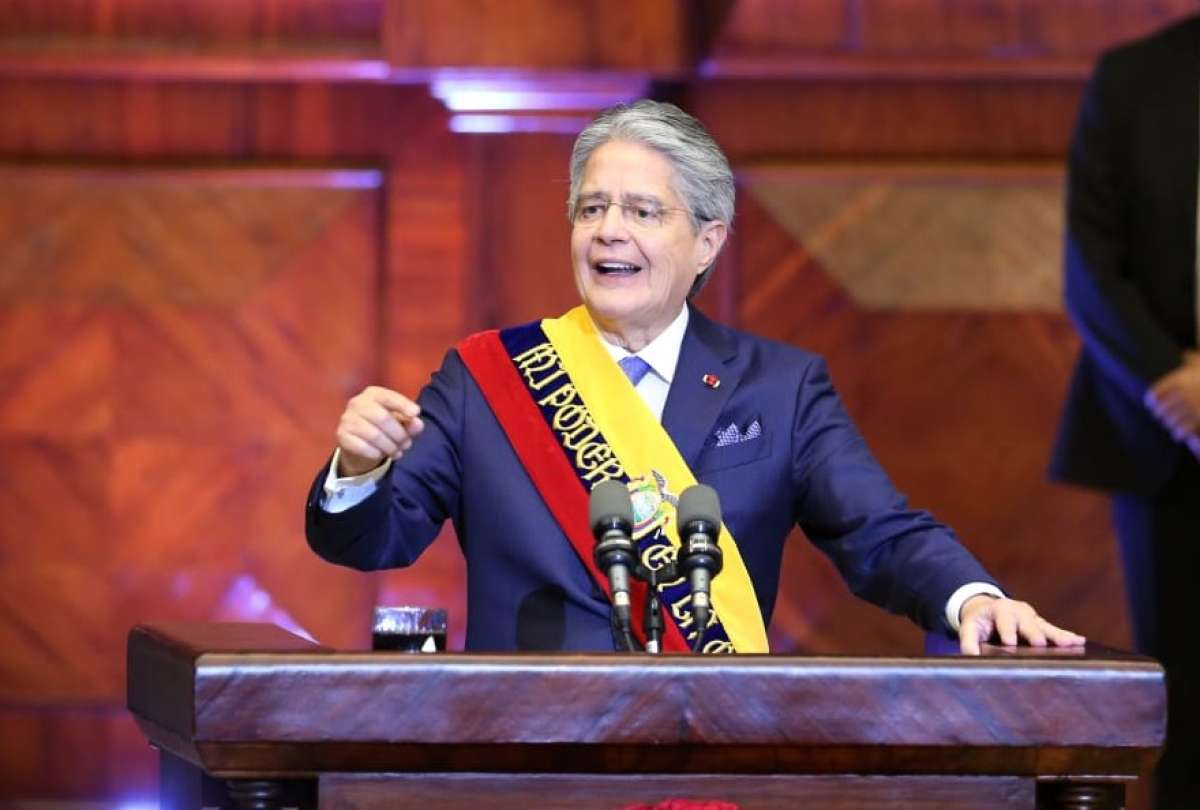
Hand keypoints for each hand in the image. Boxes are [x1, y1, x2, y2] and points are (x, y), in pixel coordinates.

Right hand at [335, 386, 424, 475]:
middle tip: (407, 444)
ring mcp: (347, 418)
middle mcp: (357, 402)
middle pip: (383, 418)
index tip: (415, 413)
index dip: (403, 404)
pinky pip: (362, 447)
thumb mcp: (399, 422)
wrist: (359, 442)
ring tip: (397, 452)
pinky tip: (381, 455)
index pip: (389, 397)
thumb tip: (418, 424)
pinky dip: (376, 453)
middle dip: (399, 434)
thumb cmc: (383, 427)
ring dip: (390, 447)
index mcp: (373, 394)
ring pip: (374, 435)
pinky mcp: (341, 435)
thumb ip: (410, 422)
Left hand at [958, 596, 1085, 655]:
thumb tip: (970, 657)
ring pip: (1046, 627)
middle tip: (1040, 643)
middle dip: (1034, 633)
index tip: (1010, 642)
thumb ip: (968, 642)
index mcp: (999, 610)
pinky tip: (1079, 641)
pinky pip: (1054, 630)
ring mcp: (1032, 618)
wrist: (988, 608)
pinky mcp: (1040, 624)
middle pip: (1028, 623)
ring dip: (1058, 636)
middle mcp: (1018, 611)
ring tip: (1071, 643)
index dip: (1007, 631)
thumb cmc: (979, 621)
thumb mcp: (969, 628)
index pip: (1003, 621)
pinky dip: (1066, 636)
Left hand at [1145, 357, 1199, 454]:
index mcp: (1180, 379)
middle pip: (1162, 408)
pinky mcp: (1199, 418)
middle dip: (1159, 413)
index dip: (1151, 400)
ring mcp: (1192, 406)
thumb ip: (1194, 360)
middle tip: (1159, 416)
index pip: (1157, 392)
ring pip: (1171, 420)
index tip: (1150, 404)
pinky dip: (1178, 433)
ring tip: (1168, 425)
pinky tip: (1177, 435)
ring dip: (1169, 424)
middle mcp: (1184, 392)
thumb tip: (1185, 354)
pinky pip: (1184, 429)